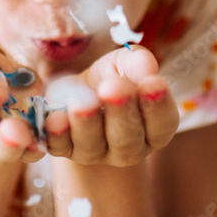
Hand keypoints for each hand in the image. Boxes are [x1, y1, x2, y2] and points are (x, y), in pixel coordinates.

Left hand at [42, 45, 179, 166]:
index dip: (158, 106)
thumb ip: (137, 63)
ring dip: (87, 122)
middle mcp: (129, 148)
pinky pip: (60, 146)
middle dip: (120, 111)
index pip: (162, 124)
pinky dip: (57, 134)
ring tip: (81, 102)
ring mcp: (95, 154)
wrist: (73, 91)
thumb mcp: (124, 64)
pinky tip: (54, 119)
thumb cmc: (109, 78)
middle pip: (128, 138)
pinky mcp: (65, 151)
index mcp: (153, 128)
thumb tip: (146, 65)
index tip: (153, 83)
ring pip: (93, 145)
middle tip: (113, 88)